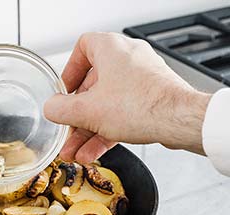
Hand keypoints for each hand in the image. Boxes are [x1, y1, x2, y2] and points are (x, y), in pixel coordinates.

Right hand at [44, 32, 211, 162]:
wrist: (178, 121)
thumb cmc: (142, 105)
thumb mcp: (87, 111)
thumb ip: (61, 109)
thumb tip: (51, 109)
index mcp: (111, 49)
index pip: (82, 47)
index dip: (69, 71)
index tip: (63, 90)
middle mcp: (128, 59)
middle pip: (93, 84)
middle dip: (77, 114)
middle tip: (67, 129)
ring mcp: (141, 79)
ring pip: (107, 103)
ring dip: (89, 129)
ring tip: (75, 150)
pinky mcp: (151, 98)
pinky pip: (122, 113)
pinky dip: (106, 130)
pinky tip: (93, 152)